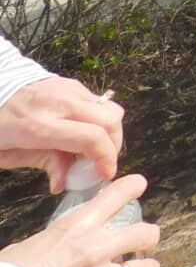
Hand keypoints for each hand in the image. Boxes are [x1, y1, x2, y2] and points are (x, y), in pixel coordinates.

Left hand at [0, 77, 124, 192]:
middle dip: (114, 146)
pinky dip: (100, 120)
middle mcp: (61, 104)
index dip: (106, 158)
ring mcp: (70, 90)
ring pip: (111, 109)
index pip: (91, 138)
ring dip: (111, 132)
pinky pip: (99, 102)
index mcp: (39, 127)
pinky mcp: (73, 84)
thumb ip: (43, 163)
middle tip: (103, 162)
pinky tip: (84, 130)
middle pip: (110, 121)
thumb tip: (64, 182)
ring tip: (96, 147)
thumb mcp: (8, 154)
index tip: (105, 174)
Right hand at [0, 173, 159, 266]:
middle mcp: (95, 248)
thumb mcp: (34, 243)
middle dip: (148, 235)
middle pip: (145, 232)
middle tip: (145, 239)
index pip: (119, 194)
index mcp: (77, 226)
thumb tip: (61, 239)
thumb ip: (58, 236)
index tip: (139, 186)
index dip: (134, 186)